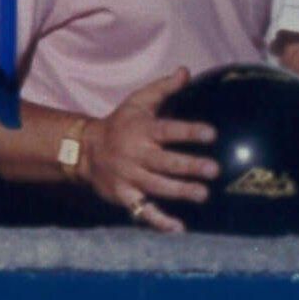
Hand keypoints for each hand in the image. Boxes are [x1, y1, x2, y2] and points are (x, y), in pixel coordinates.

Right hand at [84, 69, 221, 232]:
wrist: (85, 150)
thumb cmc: (120, 123)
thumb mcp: (138, 101)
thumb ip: (163, 88)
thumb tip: (186, 71)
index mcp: (141, 130)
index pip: (167, 130)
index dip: (189, 131)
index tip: (212, 133)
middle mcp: (135, 154)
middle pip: (164, 162)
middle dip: (189, 166)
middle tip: (214, 169)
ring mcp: (129, 178)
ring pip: (156, 186)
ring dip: (180, 191)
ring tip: (203, 194)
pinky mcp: (124, 197)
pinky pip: (142, 211)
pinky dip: (159, 221)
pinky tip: (178, 228)